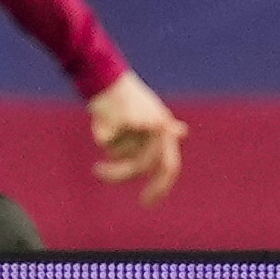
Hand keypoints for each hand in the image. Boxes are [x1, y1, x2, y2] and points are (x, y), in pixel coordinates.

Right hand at [87, 70, 185, 205]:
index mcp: (165, 129)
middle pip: (140, 166)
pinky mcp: (121, 120)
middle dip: (117, 173)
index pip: (170, 167)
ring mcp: (141, 125)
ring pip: (119, 155)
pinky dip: (99, 132)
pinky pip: (106, 141)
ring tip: (103, 128)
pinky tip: (99, 118)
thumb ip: (163, 127)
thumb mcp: (150, 109)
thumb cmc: (128, 95)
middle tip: (98, 171)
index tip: (146, 204)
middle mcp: (157, 128)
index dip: (160, 188)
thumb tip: (181, 131)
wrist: (108, 75)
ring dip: (107, 148)